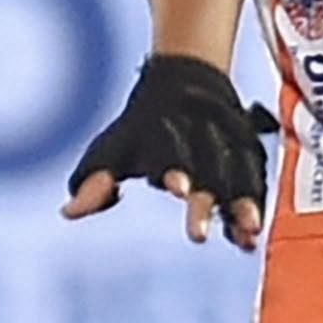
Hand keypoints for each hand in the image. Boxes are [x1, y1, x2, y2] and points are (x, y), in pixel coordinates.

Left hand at [64, 52, 272, 246]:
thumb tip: (69, 212)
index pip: (169, 155)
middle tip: (198, 235)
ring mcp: (225, 149)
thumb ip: (93, 183)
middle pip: (206, 172)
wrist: (187, 84)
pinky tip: (249, 238)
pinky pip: (254, 182)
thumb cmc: (140, 130)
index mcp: (163, 137)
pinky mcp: (246, 157)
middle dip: (204, 203)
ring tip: (246, 235)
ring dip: (241, 206)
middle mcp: (198, 142)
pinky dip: (254, 206)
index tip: (175, 189)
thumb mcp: (111, 150)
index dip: (173, 172)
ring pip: (238, 177)